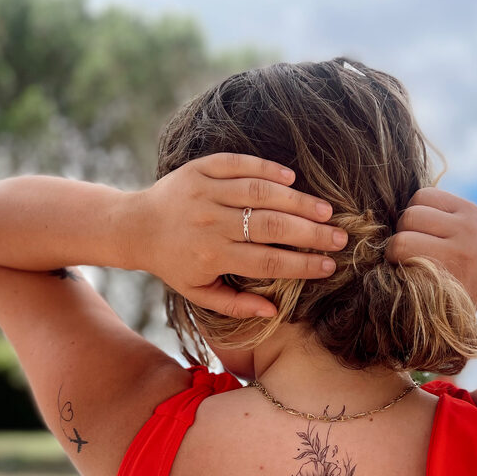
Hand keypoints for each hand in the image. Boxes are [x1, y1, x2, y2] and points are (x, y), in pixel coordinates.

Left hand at [124, 153, 345, 317]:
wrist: (137, 226)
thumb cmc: (174, 263)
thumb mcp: (198, 292)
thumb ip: (234, 305)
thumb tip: (273, 311)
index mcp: (212, 255)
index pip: (267, 262)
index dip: (301, 265)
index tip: (329, 266)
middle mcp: (210, 222)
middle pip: (270, 227)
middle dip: (310, 233)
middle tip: (339, 237)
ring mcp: (205, 191)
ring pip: (260, 193)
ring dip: (297, 201)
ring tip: (325, 210)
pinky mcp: (201, 168)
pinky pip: (239, 163)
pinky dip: (267, 168)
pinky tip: (291, 178)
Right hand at [384, 187, 476, 306]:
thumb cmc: (470, 289)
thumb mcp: (448, 304)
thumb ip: (419, 296)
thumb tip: (383, 284)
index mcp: (454, 273)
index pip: (403, 249)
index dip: (392, 258)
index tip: (397, 267)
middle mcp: (461, 246)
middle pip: (405, 229)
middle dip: (396, 241)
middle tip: (404, 252)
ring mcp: (464, 222)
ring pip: (413, 210)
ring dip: (406, 222)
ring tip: (414, 234)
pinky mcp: (465, 205)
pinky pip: (425, 195)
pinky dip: (417, 206)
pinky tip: (424, 221)